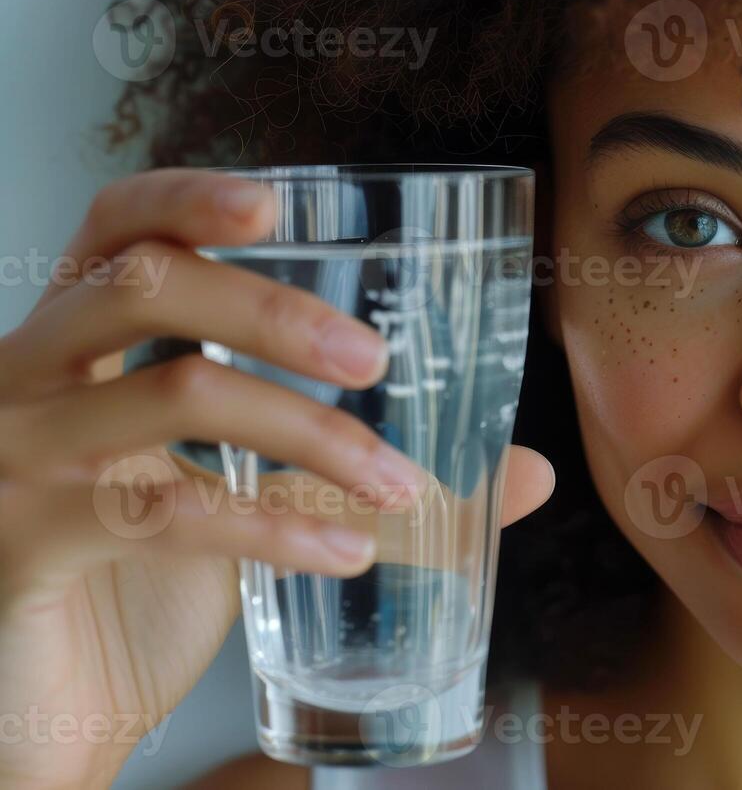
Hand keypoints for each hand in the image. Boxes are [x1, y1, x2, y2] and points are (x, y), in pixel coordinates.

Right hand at [0, 169, 554, 789]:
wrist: (48, 705)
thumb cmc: (147, 581)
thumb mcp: (260, 500)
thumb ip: (371, 471)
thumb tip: (528, 472)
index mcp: (83, 336)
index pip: (117, 226)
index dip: (187, 197)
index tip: (277, 207)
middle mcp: (31, 373)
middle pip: (149, 287)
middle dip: (277, 314)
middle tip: (375, 358)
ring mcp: (18, 452)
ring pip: (180, 393)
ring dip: (312, 434)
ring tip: (398, 482)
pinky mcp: (23, 538)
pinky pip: (166, 511)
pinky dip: (274, 526)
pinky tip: (345, 549)